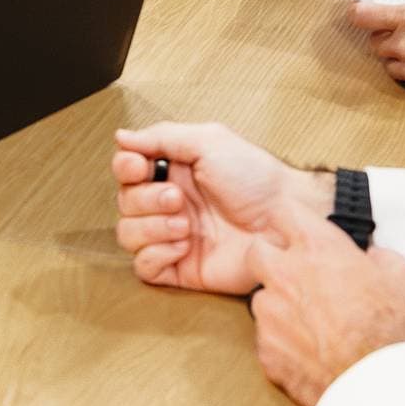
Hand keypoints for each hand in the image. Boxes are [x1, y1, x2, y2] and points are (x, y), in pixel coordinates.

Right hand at [112, 121, 331, 295]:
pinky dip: (156, 254)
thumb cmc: (254, 178)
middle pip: (124, 202)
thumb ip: (163, 136)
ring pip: (128, 234)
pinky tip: (182, 246)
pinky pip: (143, 267)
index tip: (140, 167)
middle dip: (147, 199)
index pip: (126, 169)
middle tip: (179, 198)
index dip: (125, 168)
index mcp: (173, 170)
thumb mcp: (210, 141)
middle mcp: (169, 202)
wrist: (283, 223)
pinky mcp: (180, 268)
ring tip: (186, 225)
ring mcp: (173, 236)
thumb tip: (121, 136)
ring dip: (151, 227)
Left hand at [249, 201, 404, 405]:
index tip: (298, 230)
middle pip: (256, 250)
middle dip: (269, 258)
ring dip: (277, 305)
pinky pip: (266, 340)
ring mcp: (272, 315)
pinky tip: (307, 353)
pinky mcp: (267, 352)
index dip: (290, 219)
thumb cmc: (394, 332)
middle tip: (293, 273)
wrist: (380, 392)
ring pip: (260, 298)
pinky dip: (281, 344)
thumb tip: (373, 258)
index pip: (284, 210)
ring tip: (307, 323)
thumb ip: (382, 258)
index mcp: (317, 248)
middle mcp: (286, 274)